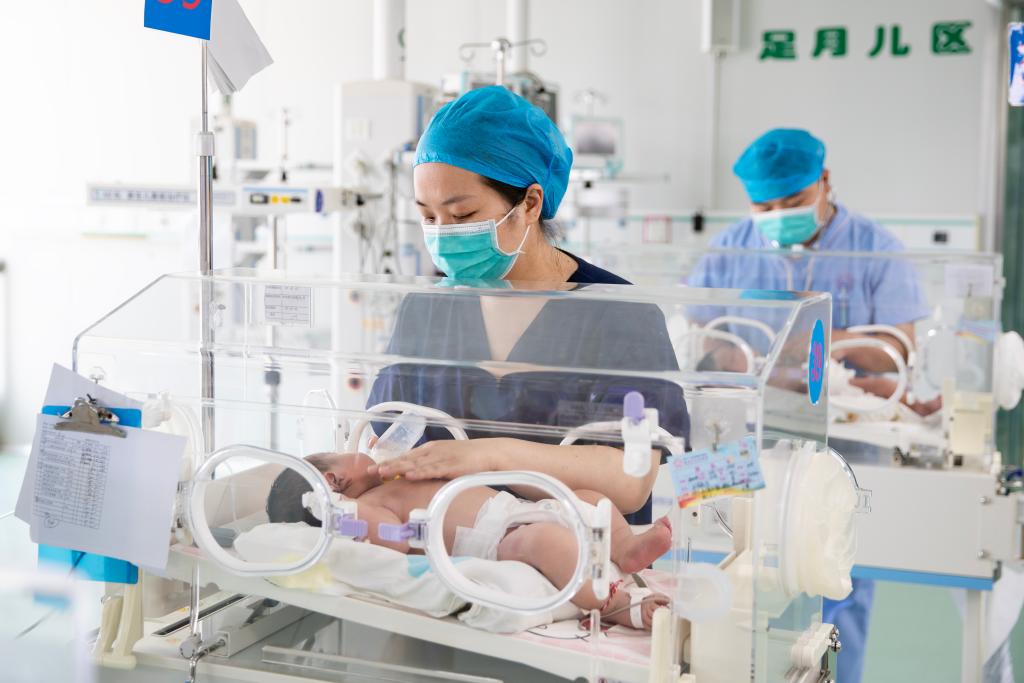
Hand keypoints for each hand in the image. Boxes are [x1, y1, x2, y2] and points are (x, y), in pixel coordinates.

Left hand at [369, 438, 504, 480]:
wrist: (488, 453)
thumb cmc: (467, 458)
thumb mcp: (444, 459)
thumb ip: (430, 467)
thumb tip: (414, 477)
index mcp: (429, 450)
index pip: (405, 456)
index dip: (389, 462)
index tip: (372, 468)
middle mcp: (432, 452)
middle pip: (406, 459)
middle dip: (387, 465)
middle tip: (370, 471)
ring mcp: (441, 458)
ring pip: (416, 463)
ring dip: (398, 467)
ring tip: (383, 472)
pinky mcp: (451, 465)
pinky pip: (433, 469)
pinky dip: (420, 472)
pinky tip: (409, 475)